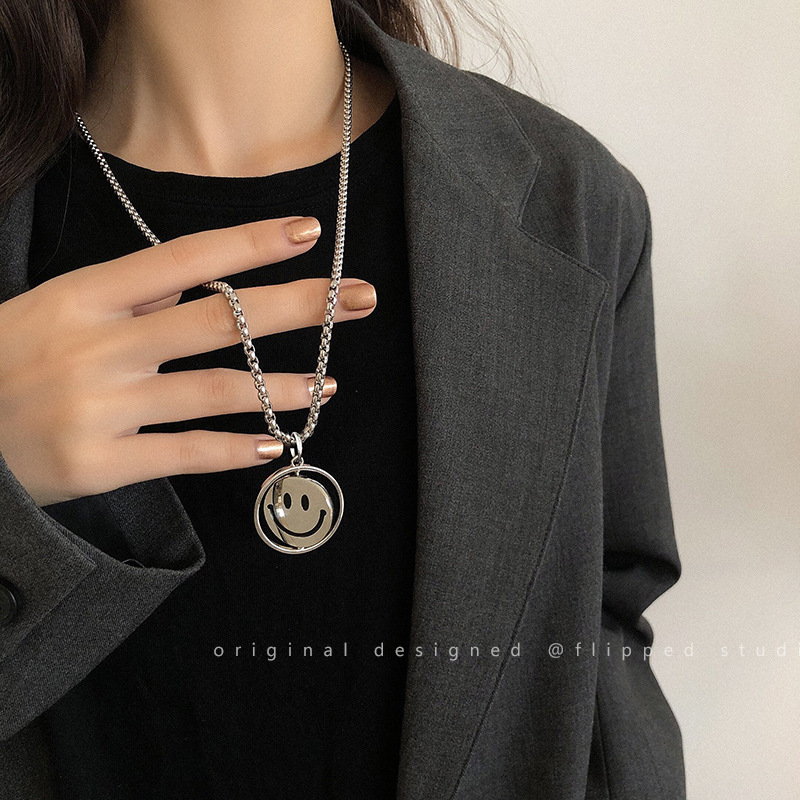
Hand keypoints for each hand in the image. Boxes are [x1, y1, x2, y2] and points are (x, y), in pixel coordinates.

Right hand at [0, 216, 375, 505]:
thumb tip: (215, 278)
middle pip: (218, 319)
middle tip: (359, 299)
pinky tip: (278, 445)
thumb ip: (130, 295)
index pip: (184, 259)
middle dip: (298, 305)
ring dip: (283, 388)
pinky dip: (238, 450)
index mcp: (85, 295)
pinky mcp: (100, 463)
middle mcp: (99, 346)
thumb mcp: (57, 308)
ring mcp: (100, 406)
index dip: (251, 243)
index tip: (308, 232)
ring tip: (329, 384)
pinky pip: (187, 452)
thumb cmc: (10, 361)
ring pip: (217, 390)